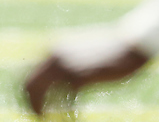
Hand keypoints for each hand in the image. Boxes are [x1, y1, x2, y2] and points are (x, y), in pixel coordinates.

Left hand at [24, 34, 149, 115]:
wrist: (129, 45)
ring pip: (43, 94)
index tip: (36, 109)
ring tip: (52, 120)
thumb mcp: (81, 55)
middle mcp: (55, 55)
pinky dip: (67, 113)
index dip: (29, 96)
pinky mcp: (80, 76)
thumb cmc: (109, 52)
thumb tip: (56, 83)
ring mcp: (66, 65)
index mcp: (53, 49)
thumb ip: (66, 65)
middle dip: (32, 105)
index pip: (28, 76)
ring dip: (45, 111)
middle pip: (29, 86)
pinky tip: (74, 118)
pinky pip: (66, 101)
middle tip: (40, 118)